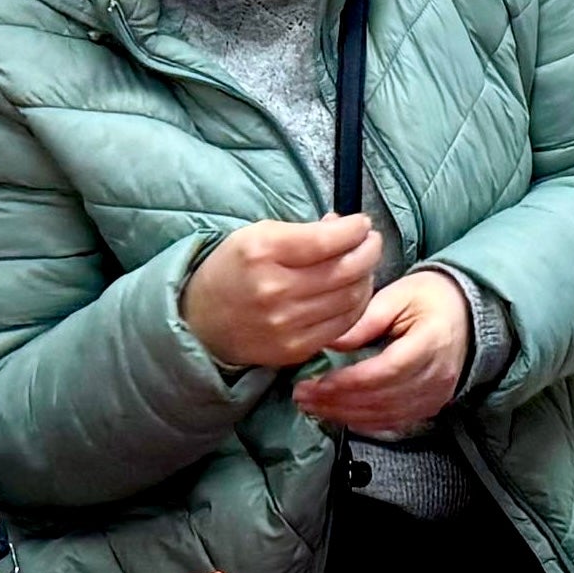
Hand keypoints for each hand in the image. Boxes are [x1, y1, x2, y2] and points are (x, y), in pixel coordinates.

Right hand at [183, 214, 379, 371]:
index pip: (326, 240)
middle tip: (372, 242)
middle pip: (345, 270)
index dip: (354, 229)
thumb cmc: (232, 271)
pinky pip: (343, 325)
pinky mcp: (296, 349)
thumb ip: (303, 231)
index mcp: (262, 252)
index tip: (362, 224)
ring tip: (364, 265)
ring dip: (367, 277)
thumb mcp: (256, 235)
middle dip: (369, 251)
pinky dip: (356, 305)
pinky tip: (354, 291)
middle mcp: (275, 289)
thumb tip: (344, 227)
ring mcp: (287, 324)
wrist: (202, 323)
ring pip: (351, 298)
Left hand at [293, 269, 470, 435]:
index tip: (317, 382)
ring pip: (386, 415)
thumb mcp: (397, 296)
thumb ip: (363, 321)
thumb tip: (328, 342)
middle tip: (302, 396)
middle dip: (338, 401)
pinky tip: (340, 415)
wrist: (465, 313)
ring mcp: (436, 395)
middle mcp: (437, 375)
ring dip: (346, 415)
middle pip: (383, 398)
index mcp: (431, 341)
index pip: (388, 369)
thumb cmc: (429, 298)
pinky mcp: (431, 406)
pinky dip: (365, 422)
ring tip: (313, 406)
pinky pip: (394, 422)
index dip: (350, 381)